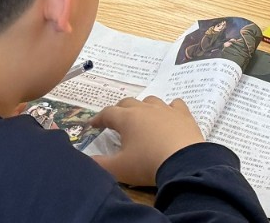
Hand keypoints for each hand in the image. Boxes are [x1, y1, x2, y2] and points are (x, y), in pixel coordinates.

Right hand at [89, 96, 204, 186]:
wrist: (183, 163)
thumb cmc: (147, 164)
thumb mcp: (118, 169)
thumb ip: (99, 164)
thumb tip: (85, 160)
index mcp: (127, 119)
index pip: (108, 113)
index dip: (98, 118)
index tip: (93, 125)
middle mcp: (145, 109)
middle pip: (127, 103)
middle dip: (119, 111)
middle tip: (115, 122)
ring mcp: (166, 109)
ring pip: (150, 101)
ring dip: (142, 108)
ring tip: (141, 119)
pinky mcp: (183, 114)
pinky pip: (175, 104)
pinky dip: (169, 108)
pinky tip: (169, 115)